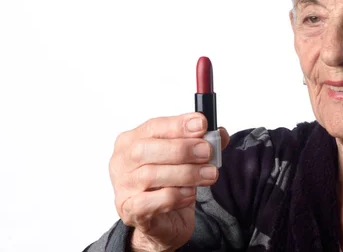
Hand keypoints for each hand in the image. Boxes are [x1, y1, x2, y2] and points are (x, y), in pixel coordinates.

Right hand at [109, 112, 229, 251]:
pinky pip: (149, 202)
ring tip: (208, 175)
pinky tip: (190, 194)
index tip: (202, 124)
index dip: (178, 125)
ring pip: (150, 175)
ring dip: (186, 174)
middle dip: (182, 149)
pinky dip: (174, 196)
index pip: (153, 126)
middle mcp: (121, 162)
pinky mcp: (129, 211)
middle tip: (207, 152)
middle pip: (146, 149)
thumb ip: (202, 143)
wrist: (164, 220)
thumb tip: (219, 134)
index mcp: (131, 140)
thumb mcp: (187, 157)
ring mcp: (122, 187)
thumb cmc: (171, 182)